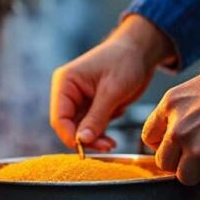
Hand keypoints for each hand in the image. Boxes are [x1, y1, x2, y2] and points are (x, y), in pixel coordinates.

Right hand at [50, 15, 175, 150]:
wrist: (140, 52)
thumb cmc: (125, 61)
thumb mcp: (112, 91)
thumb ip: (96, 117)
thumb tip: (82, 141)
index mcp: (65, 83)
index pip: (59, 118)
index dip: (70, 136)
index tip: (86, 147)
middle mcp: (68, 92)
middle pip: (68, 126)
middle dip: (86, 139)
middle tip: (106, 147)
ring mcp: (80, 101)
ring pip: (80, 130)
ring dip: (95, 138)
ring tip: (111, 143)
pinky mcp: (92, 106)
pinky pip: (91, 127)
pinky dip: (101, 134)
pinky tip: (112, 136)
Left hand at [142, 60, 199, 188]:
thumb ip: (184, 109)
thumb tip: (181, 126)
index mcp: (171, 105)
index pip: (149, 137)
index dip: (164, 145)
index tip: (177, 146)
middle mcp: (179, 128)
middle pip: (165, 162)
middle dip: (182, 161)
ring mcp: (197, 148)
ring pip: (186, 177)